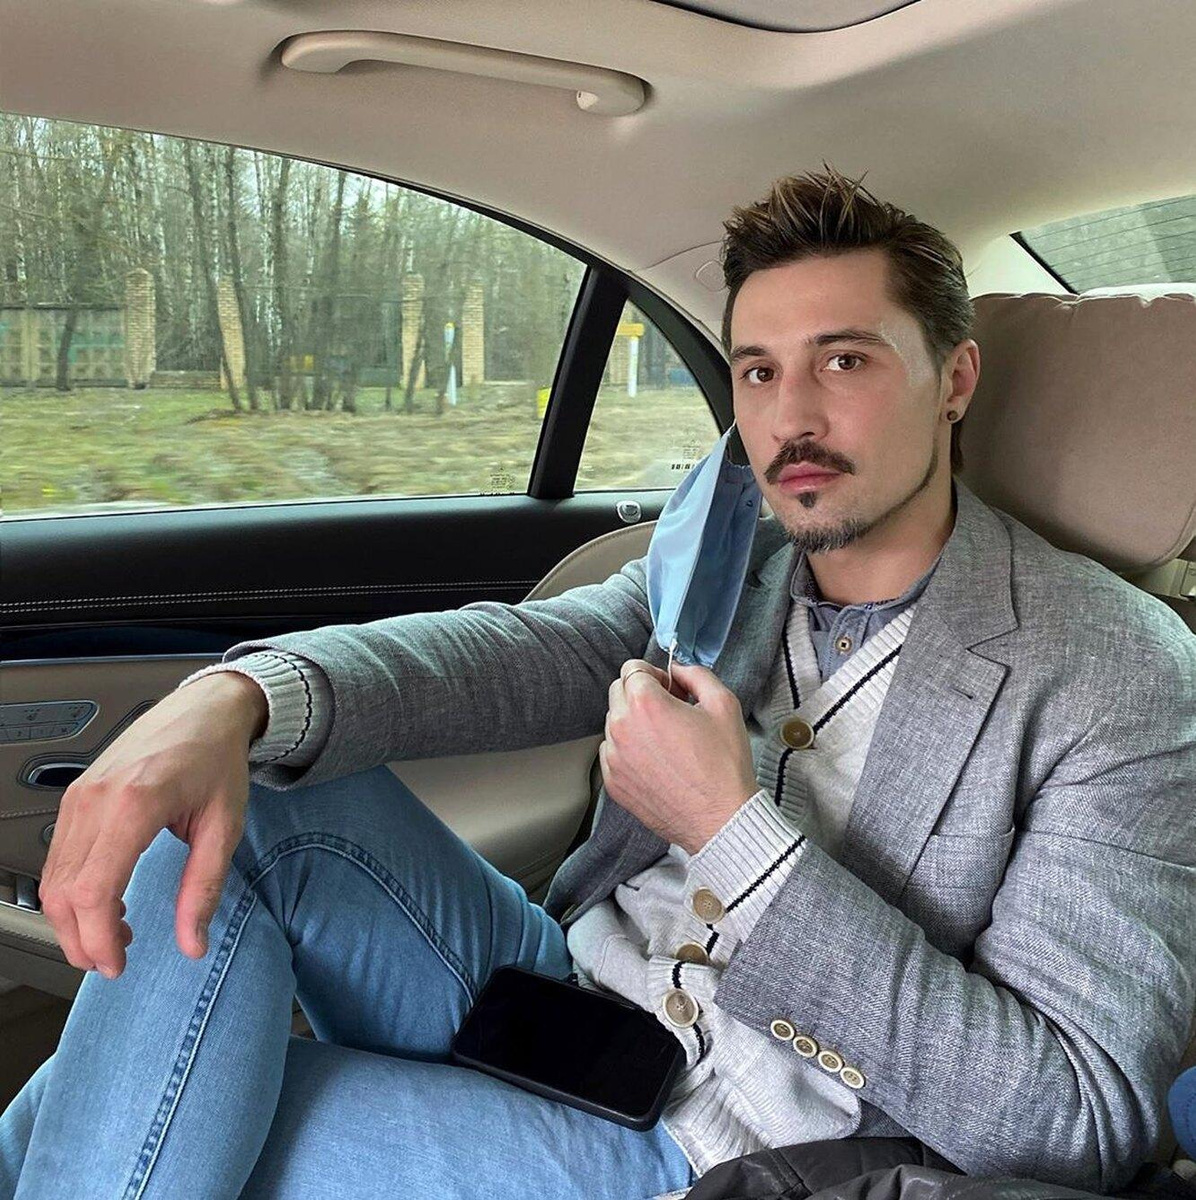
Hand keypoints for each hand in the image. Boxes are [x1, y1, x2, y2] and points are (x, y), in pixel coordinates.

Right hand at [37, 674, 263, 979]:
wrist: (206, 710)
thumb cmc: (217, 758)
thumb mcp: (225, 825)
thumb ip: (204, 887)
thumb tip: (192, 942)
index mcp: (135, 803)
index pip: (94, 891)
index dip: (97, 939)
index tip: (116, 964)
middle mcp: (97, 798)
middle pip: (63, 892)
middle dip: (81, 939)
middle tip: (113, 960)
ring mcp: (80, 794)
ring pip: (53, 877)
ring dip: (74, 918)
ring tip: (114, 935)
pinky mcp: (77, 794)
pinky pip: (60, 855)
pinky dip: (73, 890)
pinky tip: (106, 902)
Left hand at [598, 659, 758, 853]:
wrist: (721, 819)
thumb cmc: (724, 766)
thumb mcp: (724, 704)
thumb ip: (696, 675)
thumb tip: (679, 669)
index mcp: (645, 704)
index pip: (631, 668)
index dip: (654, 673)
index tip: (669, 688)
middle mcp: (622, 728)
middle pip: (618, 691)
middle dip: (641, 694)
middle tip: (670, 710)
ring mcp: (614, 758)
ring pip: (614, 722)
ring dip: (634, 722)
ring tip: (666, 740)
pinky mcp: (613, 782)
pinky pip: (613, 752)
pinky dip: (629, 750)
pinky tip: (658, 761)